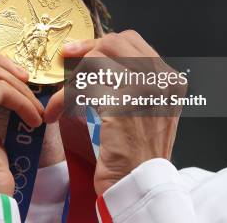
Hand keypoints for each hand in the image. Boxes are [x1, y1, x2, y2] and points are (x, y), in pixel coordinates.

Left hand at [45, 30, 182, 194]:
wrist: (139, 185)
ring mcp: (145, 90)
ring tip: (63, 99)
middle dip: (86, 51)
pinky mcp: (122, 104)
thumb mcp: (145, 109)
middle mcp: (163, 81)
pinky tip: (55, 113)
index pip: (132, 41)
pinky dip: (62, 99)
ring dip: (73, 78)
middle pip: (116, 42)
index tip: (80, 53)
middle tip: (66, 62)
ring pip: (97, 60)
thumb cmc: (136, 153)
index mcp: (171, 80)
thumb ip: (130, 81)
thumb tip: (94, 55)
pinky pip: (81, 87)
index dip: (101, 44)